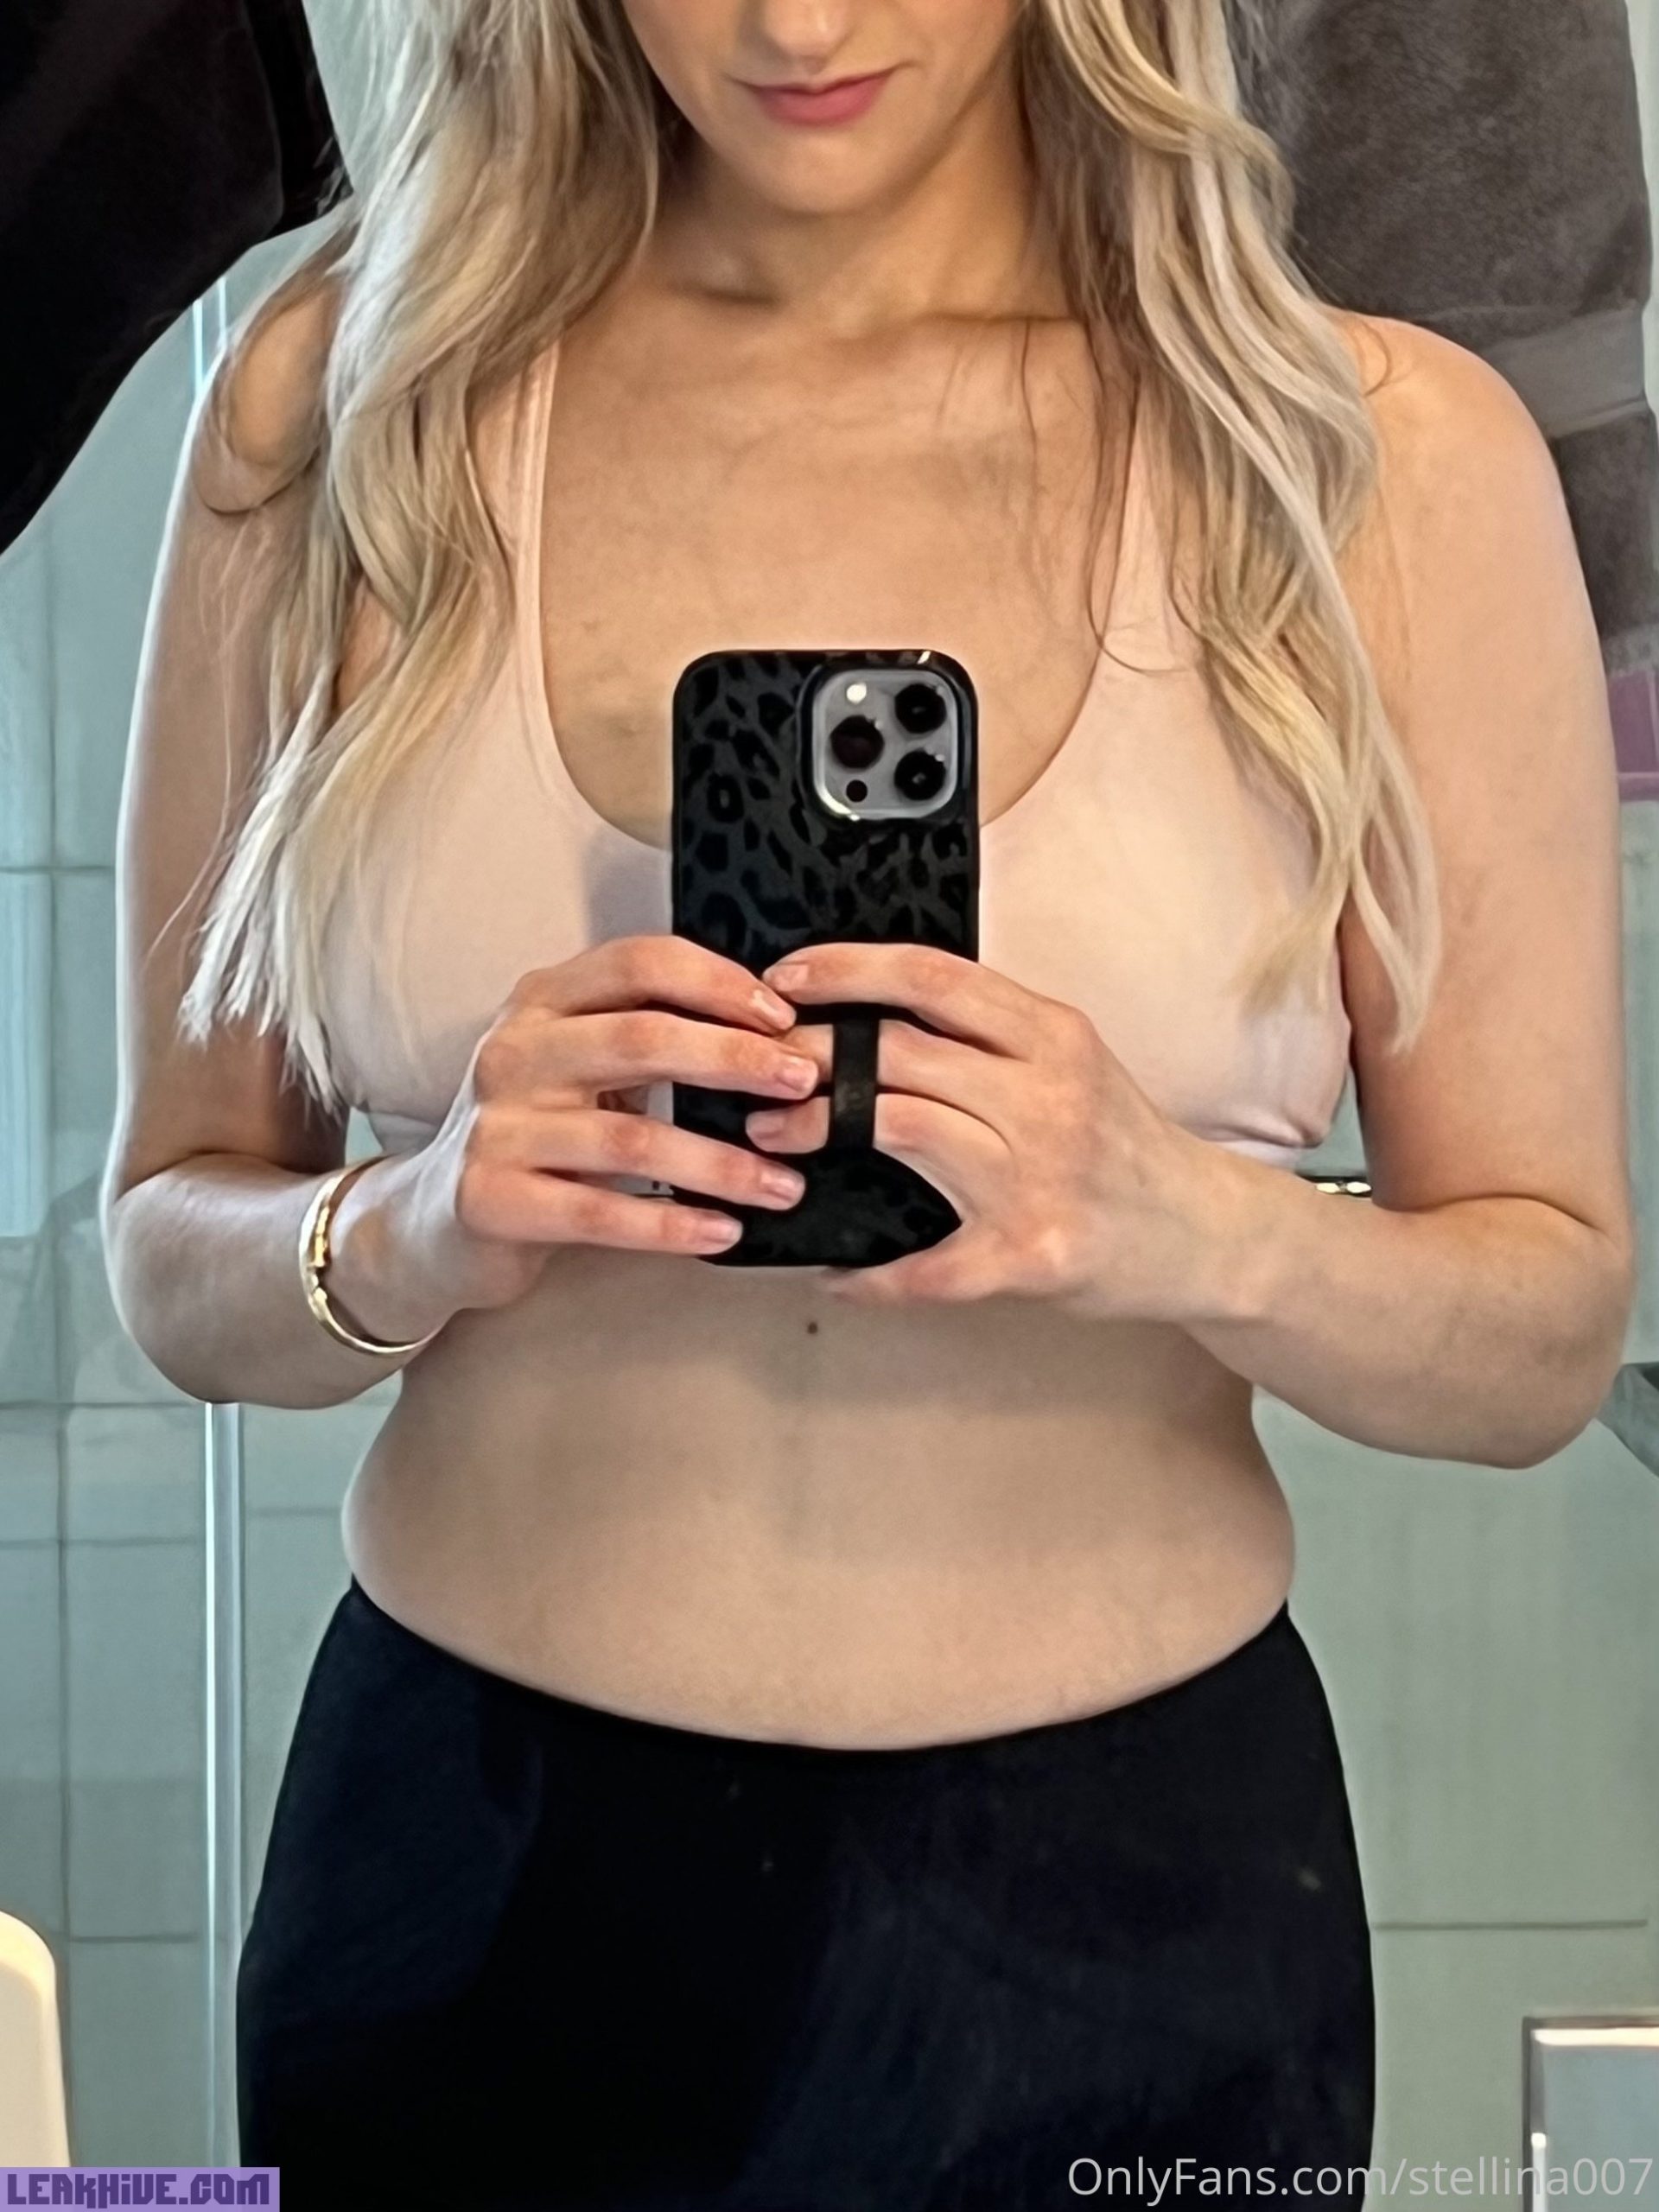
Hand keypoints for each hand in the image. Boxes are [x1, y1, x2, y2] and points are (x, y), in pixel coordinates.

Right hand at [334, 936, 818, 1334]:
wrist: (432, 1219)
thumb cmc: (536, 1135)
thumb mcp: (577, 1065)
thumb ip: (647, 1035)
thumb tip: (773, 1030)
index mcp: (542, 1001)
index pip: (639, 963)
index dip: (719, 983)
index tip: (785, 1018)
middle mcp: (513, 1051)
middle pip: (642, 1038)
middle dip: (735, 1059)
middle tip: (803, 1084)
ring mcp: (496, 1127)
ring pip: (630, 1138)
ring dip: (721, 1163)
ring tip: (785, 1184)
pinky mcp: (491, 1200)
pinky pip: (599, 1213)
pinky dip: (670, 1224)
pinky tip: (724, 1232)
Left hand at [747, 942, 1237, 1315]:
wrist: (1206, 1232)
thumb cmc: (1122, 1145)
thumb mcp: (1070, 1062)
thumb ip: (989, 1034)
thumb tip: (872, 1010)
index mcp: (1053, 1035)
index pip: (933, 977)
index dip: (846, 971)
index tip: (785, 980)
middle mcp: (1048, 1095)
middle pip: (900, 1053)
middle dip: (810, 1057)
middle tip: (756, 1069)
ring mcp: (1039, 1177)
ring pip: (901, 1128)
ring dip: (814, 1132)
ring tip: (769, 1139)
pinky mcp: (1029, 1255)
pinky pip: (924, 1265)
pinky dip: (867, 1275)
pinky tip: (835, 1271)